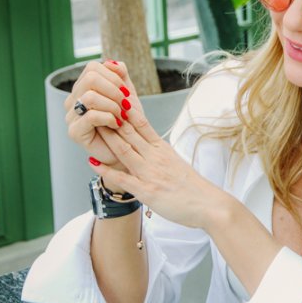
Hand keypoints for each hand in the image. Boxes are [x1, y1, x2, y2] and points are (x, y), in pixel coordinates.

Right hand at [65, 60, 140, 176]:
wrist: (128, 151)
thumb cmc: (127, 122)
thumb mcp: (127, 95)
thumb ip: (121, 76)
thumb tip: (113, 62)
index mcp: (83, 88)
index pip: (92, 68)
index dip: (113, 76)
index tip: (126, 91)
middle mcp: (74, 100)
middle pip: (90, 78)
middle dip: (114, 90)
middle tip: (125, 104)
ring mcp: (71, 116)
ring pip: (90, 96)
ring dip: (113, 105)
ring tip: (122, 116)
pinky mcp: (74, 132)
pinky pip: (91, 116)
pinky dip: (109, 118)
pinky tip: (117, 124)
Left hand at [88, 116, 230, 230]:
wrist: (209, 204)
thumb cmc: (193, 187)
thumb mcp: (176, 163)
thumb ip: (161, 154)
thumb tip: (149, 147)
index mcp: (162, 149)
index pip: (142, 124)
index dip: (127, 111)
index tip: (115, 98)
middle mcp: (155, 157)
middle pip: (130, 133)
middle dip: (112, 119)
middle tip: (96, 105)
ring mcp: (150, 173)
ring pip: (124, 150)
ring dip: (108, 137)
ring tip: (93, 125)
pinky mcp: (147, 191)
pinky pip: (123, 178)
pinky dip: (106, 170)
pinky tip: (93, 163)